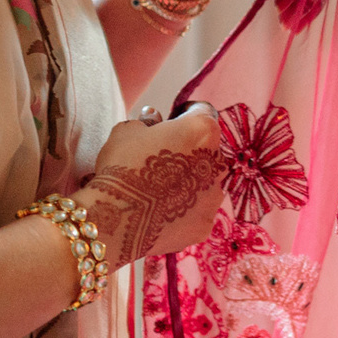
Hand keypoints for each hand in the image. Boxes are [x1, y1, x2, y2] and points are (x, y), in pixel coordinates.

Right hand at [73, 104, 228, 265]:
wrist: (119, 220)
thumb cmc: (123, 167)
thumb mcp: (127, 132)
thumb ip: (146, 122)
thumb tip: (152, 119)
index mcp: (202, 131)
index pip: (201, 112)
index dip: (184, 115)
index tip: (171, 121)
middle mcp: (218, 162)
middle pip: (205, 150)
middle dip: (186, 151)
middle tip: (157, 160)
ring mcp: (215, 196)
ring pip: (204, 183)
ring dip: (186, 183)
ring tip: (156, 192)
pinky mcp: (205, 225)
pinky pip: (196, 212)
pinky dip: (182, 211)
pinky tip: (159, 214)